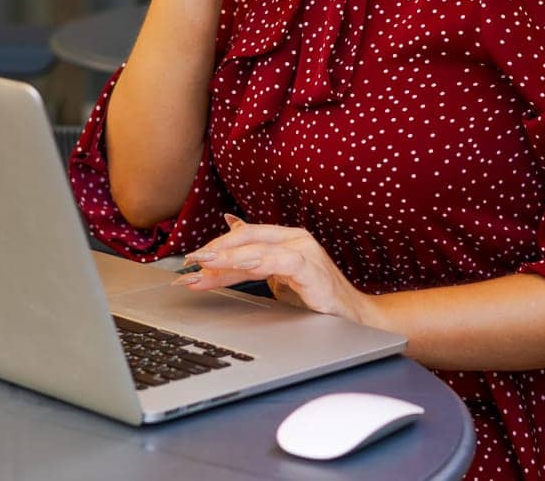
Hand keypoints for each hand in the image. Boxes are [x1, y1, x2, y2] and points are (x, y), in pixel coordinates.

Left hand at [173, 214, 382, 327]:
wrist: (355, 319)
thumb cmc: (317, 299)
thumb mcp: (278, 277)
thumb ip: (253, 258)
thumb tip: (229, 225)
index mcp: (285, 239)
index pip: (243, 236)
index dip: (215, 247)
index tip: (189, 263)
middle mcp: (295, 240)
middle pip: (247, 238)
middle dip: (215, 251)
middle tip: (189, 263)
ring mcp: (306, 253)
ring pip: (259, 247)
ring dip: (228, 257)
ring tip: (204, 266)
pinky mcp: (313, 271)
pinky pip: (282, 261)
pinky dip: (259, 262)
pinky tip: (240, 268)